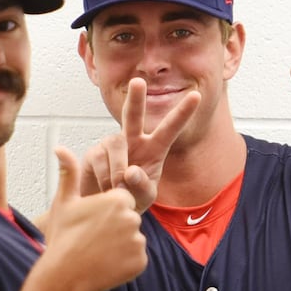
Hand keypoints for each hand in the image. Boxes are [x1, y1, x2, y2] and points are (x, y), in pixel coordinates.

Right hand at [42, 146, 146, 290]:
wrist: (63, 276)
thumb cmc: (63, 237)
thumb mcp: (65, 202)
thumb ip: (69, 173)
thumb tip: (60, 148)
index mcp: (117, 199)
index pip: (122, 200)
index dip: (107, 212)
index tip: (93, 223)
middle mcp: (132, 217)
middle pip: (129, 219)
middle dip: (116, 228)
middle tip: (94, 239)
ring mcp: (138, 241)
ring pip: (133, 239)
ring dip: (120, 245)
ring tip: (98, 252)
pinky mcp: (141, 261)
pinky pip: (136, 258)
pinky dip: (125, 263)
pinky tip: (106, 264)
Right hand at [81, 77, 200, 211]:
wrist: (106, 208)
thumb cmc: (131, 198)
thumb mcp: (144, 197)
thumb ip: (142, 187)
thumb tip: (129, 171)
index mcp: (154, 148)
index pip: (170, 128)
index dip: (182, 113)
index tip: (197, 96)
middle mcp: (132, 140)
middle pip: (133, 116)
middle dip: (136, 98)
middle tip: (138, 82)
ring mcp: (111, 144)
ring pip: (116, 147)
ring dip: (118, 173)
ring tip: (119, 191)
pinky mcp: (94, 153)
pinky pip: (100, 162)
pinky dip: (105, 181)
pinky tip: (105, 189)